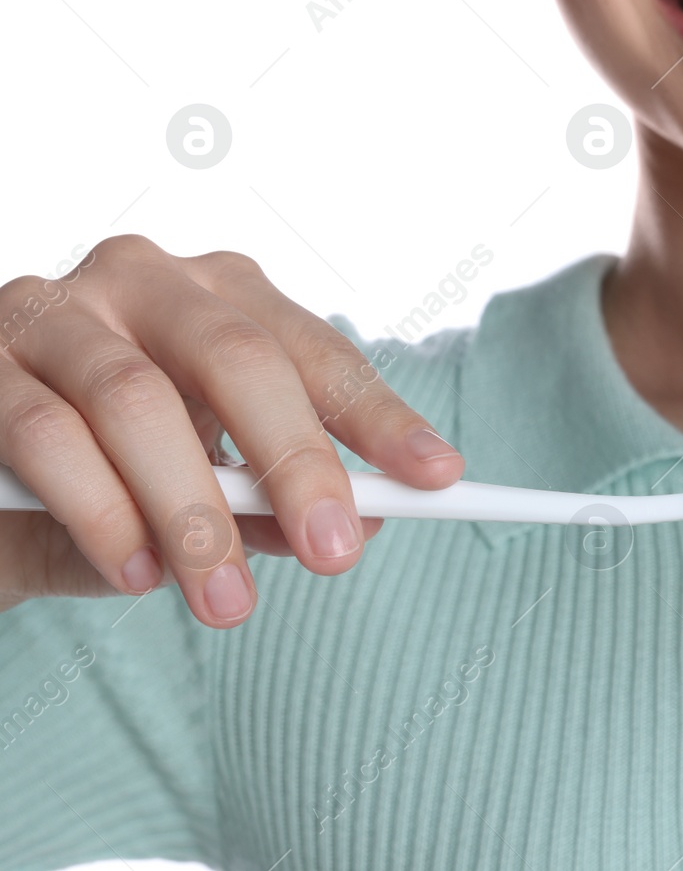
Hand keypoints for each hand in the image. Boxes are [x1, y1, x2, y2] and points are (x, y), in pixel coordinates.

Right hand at [0, 235, 464, 626]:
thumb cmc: (108, 466)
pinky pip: (44, 432)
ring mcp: (54, 309)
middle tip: (336, 553)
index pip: (314, 351)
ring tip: (226, 601)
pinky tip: (136, 572)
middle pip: (237, 358)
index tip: (440, 477)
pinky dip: (99, 511)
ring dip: (191, 512)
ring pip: (135, 401)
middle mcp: (143, 280)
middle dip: (295, 461)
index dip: (378, 415)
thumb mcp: (201, 483)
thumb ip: (265, 502)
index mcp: (219, 296)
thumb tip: (351, 529)